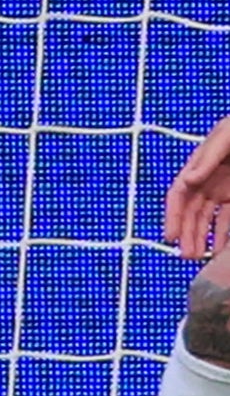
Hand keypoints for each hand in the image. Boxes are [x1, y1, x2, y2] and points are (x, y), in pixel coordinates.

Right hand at [167, 115, 229, 258]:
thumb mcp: (225, 138)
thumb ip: (207, 158)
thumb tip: (188, 179)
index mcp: (198, 166)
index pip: (179, 194)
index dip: (173, 215)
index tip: (171, 236)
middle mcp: (206, 180)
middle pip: (191, 210)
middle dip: (187, 232)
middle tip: (187, 255)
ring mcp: (221, 188)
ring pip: (206, 217)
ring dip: (201, 236)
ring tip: (198, 256)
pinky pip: (226, 218)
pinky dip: (222, 233)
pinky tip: (219, 248)